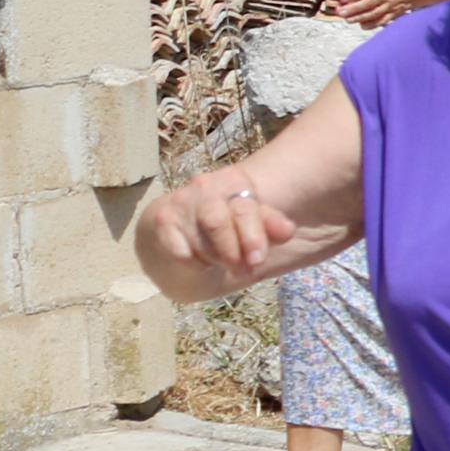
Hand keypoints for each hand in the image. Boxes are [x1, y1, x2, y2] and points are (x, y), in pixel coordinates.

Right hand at [140, 164, 294, 287]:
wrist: (184, 233)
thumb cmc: (228, 228)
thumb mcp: (256, 225)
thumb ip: (272, 226)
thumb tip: (287, 230)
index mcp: (235, 181)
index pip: (244, 209)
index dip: (253, 238)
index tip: (258, 261)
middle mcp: (206, 185)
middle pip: (217, 223)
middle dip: (232, 252)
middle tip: (242, 269)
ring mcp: (181, 201)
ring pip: (199, 240)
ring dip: (215, 260)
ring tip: (222, 263)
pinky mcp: (161, 221)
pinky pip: (179, 251)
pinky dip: (193, 263)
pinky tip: (199, 261)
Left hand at [329, 0, 435, 26]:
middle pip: (370, 3)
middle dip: (354, 8)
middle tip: (340, 12)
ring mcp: (392, 5)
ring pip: (375, 13)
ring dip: (360, 17)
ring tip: (347, 19)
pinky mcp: (396, 13)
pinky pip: (384, 20)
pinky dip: (373, 24)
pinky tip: (362, 25)